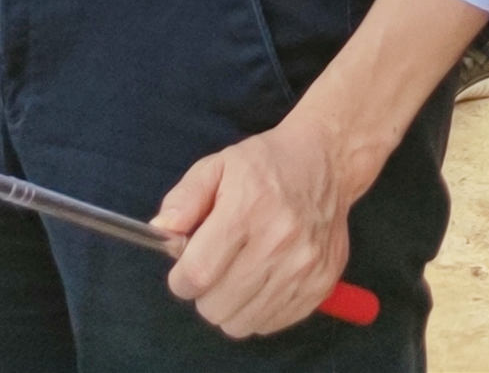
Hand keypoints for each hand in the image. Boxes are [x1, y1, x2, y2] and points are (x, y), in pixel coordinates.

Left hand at [155, 110, 356, 338]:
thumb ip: (184, 199)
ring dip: (231, 306)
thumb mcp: (217, 166)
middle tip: (214, 269)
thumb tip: (161, 232)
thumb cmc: (266, 164)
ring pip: (243, 323)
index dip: (181, 281)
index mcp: (248, 208)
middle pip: (217, 306)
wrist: (327, 163)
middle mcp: (280, 242)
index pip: (198, 274)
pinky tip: (263, 280)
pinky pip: (271, 324)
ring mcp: (304, 268)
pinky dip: (259, 311)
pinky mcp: (321, 286)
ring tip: (238, 275)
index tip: (183, 273)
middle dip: (204, 294)